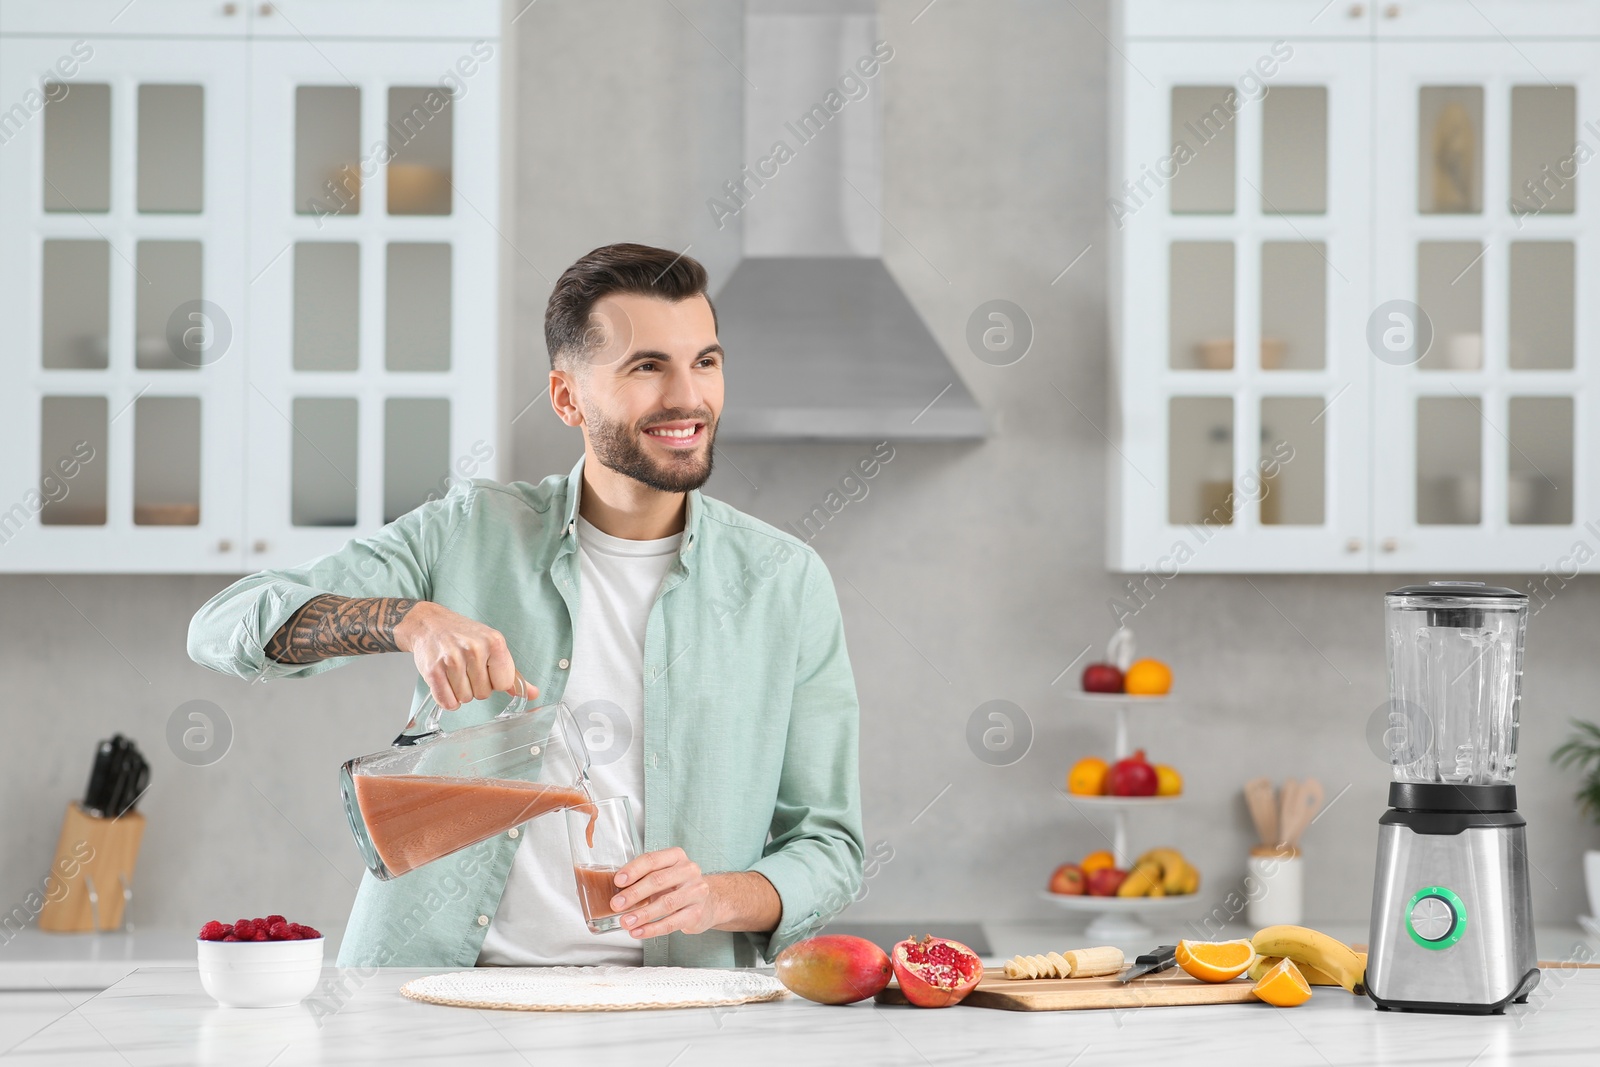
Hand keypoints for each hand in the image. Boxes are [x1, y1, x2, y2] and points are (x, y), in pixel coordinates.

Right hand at [392, 601, 536, 710]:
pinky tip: (445, 682)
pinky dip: (447, 699)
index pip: (503, 684)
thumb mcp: (492, 646)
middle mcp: (475, 649)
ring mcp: (452, 659)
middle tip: (466, 669)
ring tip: (454, 672)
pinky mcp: (433, 670)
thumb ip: (512, 673)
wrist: (429, 624)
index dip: (493, 681)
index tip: (484, 669)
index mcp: (495, 642)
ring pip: (465, 699)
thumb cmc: (463, 636)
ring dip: (459, 692)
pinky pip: (447, 702)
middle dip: (475, 686)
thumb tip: (533, 694)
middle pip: (484, 694)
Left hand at [610, 847, 716, 938]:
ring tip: (626, 921)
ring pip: (665, 903)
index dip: (633, 870)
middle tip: (617, 904)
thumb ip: (643, 878)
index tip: (618, 881)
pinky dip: (652, 928)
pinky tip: (639, 931)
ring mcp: (696, 892)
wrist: (708, 902)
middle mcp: (689, 871)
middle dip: (634, 894)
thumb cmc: (678, 886)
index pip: (652, 860)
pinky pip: (671, 923)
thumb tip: (617, 891)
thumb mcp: (664, 875)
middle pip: (658, 880)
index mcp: (676, 857)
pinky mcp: (697, 913)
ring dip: (642, 914)